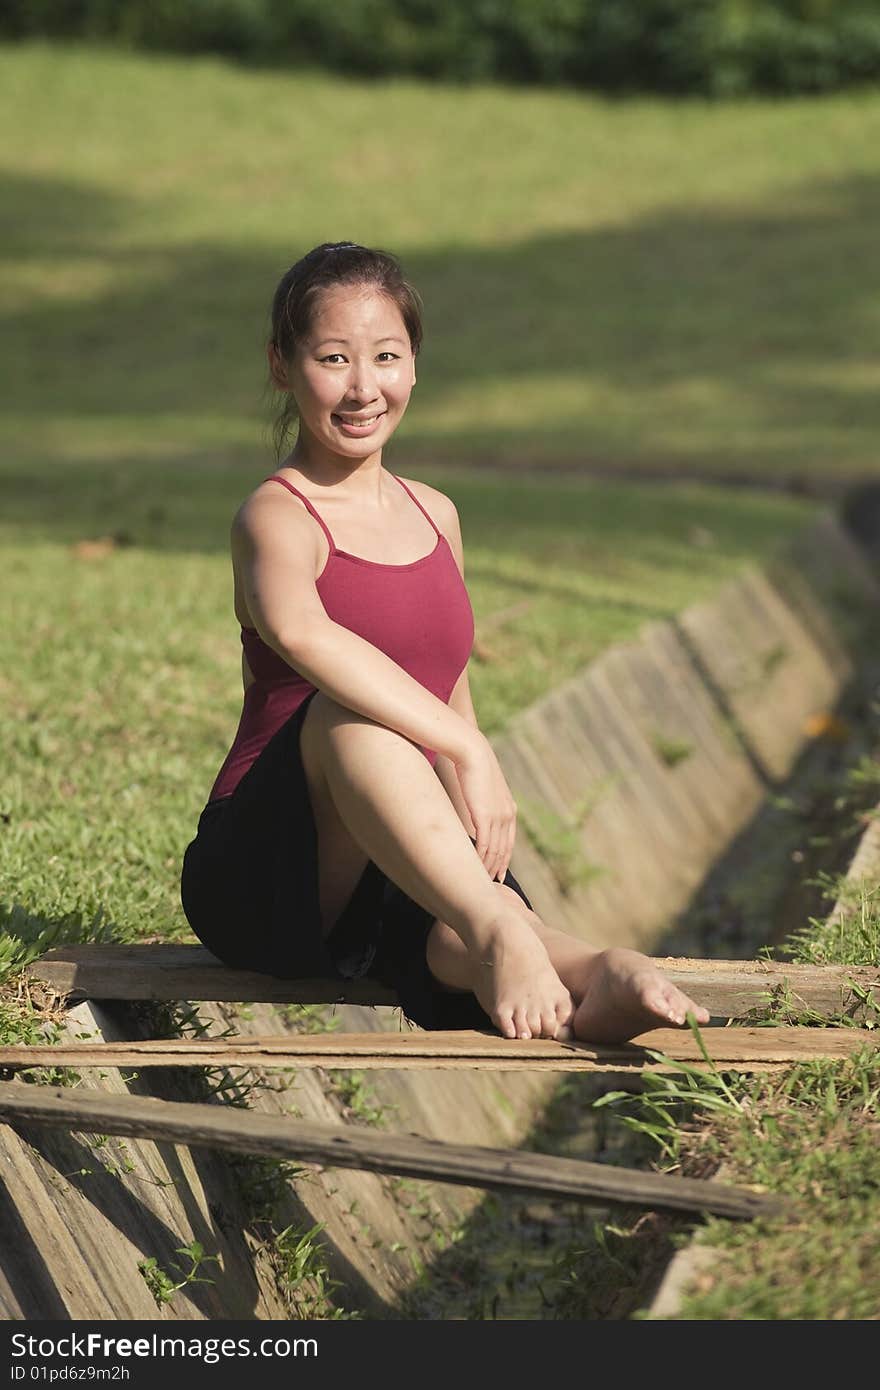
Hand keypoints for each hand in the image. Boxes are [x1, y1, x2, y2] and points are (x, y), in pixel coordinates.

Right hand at [454, 732, 516, 882]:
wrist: (473, 753)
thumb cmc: (473, 767)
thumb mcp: (483, 789)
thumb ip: (483, 804)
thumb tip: (475, 813)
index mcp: (509, 809)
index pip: (509, 840)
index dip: (505, 858)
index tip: (500, 871)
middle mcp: (507, 815)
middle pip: (504, 849)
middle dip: (499, 866)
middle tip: (493, 883)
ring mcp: (498, 817)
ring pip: (495, 850)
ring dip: (489, 866)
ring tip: (483, 880)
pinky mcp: (485, 816)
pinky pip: (484, 845)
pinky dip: (481, 858)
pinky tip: (475, 867)